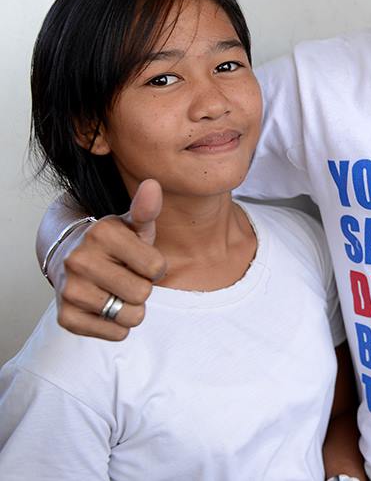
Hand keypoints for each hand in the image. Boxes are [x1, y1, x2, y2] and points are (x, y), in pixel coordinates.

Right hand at [56, 179, 166, 339]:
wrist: (69, 258)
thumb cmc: (114, 243)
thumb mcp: (132, 224)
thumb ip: (147, 209)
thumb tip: (153, 185)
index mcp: (102, 233)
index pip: (156, 268)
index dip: (155, 267)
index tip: (140, 260)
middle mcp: (80, 260)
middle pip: (143, 293)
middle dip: (143, 287)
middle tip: (126, 276)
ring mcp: (70, 289)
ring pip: (130, 317)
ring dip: (132, 309)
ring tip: (117, 291)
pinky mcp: (66, 317)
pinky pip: (115, 334)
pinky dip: (118, 327)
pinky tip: (106, 307)